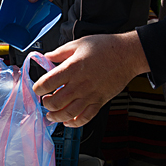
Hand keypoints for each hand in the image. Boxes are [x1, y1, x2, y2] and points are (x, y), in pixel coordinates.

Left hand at [34, 32, 148, 126]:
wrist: (127, 54)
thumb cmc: (106, 47)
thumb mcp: (79, 43)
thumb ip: (60, 52)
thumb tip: (47, 57)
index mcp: (73, 68)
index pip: (47, 83)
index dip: (38, 87)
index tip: (38, 88)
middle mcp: (80, 84)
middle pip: (55, 102)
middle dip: (46, 104)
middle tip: (45, 100)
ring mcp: (90, 95)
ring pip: (68, 113)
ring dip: (56, 116)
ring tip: (52, 114)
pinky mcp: (100, 101)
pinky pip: (85, 117)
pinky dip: (75, 122)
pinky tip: (69, 120)